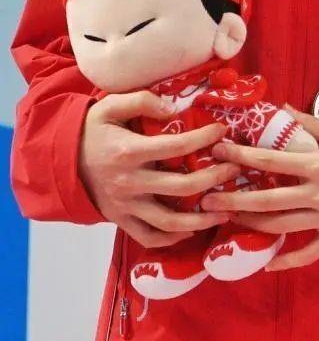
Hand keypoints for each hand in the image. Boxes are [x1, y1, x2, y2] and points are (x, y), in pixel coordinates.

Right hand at [79, 90, 240, 247]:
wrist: (63, 160)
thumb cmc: (93, 130)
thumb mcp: (111, 105)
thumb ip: (142, 101)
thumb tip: (173, 110)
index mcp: (129, 151)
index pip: (176, 147)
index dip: (204, 138)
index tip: (222, 130)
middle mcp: (130, 182)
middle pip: (182, 186)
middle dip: (214, 177)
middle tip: (234, 168)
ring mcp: (126, 205)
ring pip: (170, 222)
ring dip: (202, 219)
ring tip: (225, 211)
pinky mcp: (122, 220)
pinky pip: (149, 237)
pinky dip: (172, 239)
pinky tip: (193, 229)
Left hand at [201, 106, 318, 270]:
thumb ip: (311, 122)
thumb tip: (281, 108)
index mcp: (317, 165)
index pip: (270, 160)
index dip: (241, 157)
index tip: (218, 153)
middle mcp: (317, 194)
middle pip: (266, 199)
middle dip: (233, 199)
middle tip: (206, 199)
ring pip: (280, 226)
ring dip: (250, 224)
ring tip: (227, 219)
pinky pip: (307, 254)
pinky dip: (286, 261)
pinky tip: (266, 263)